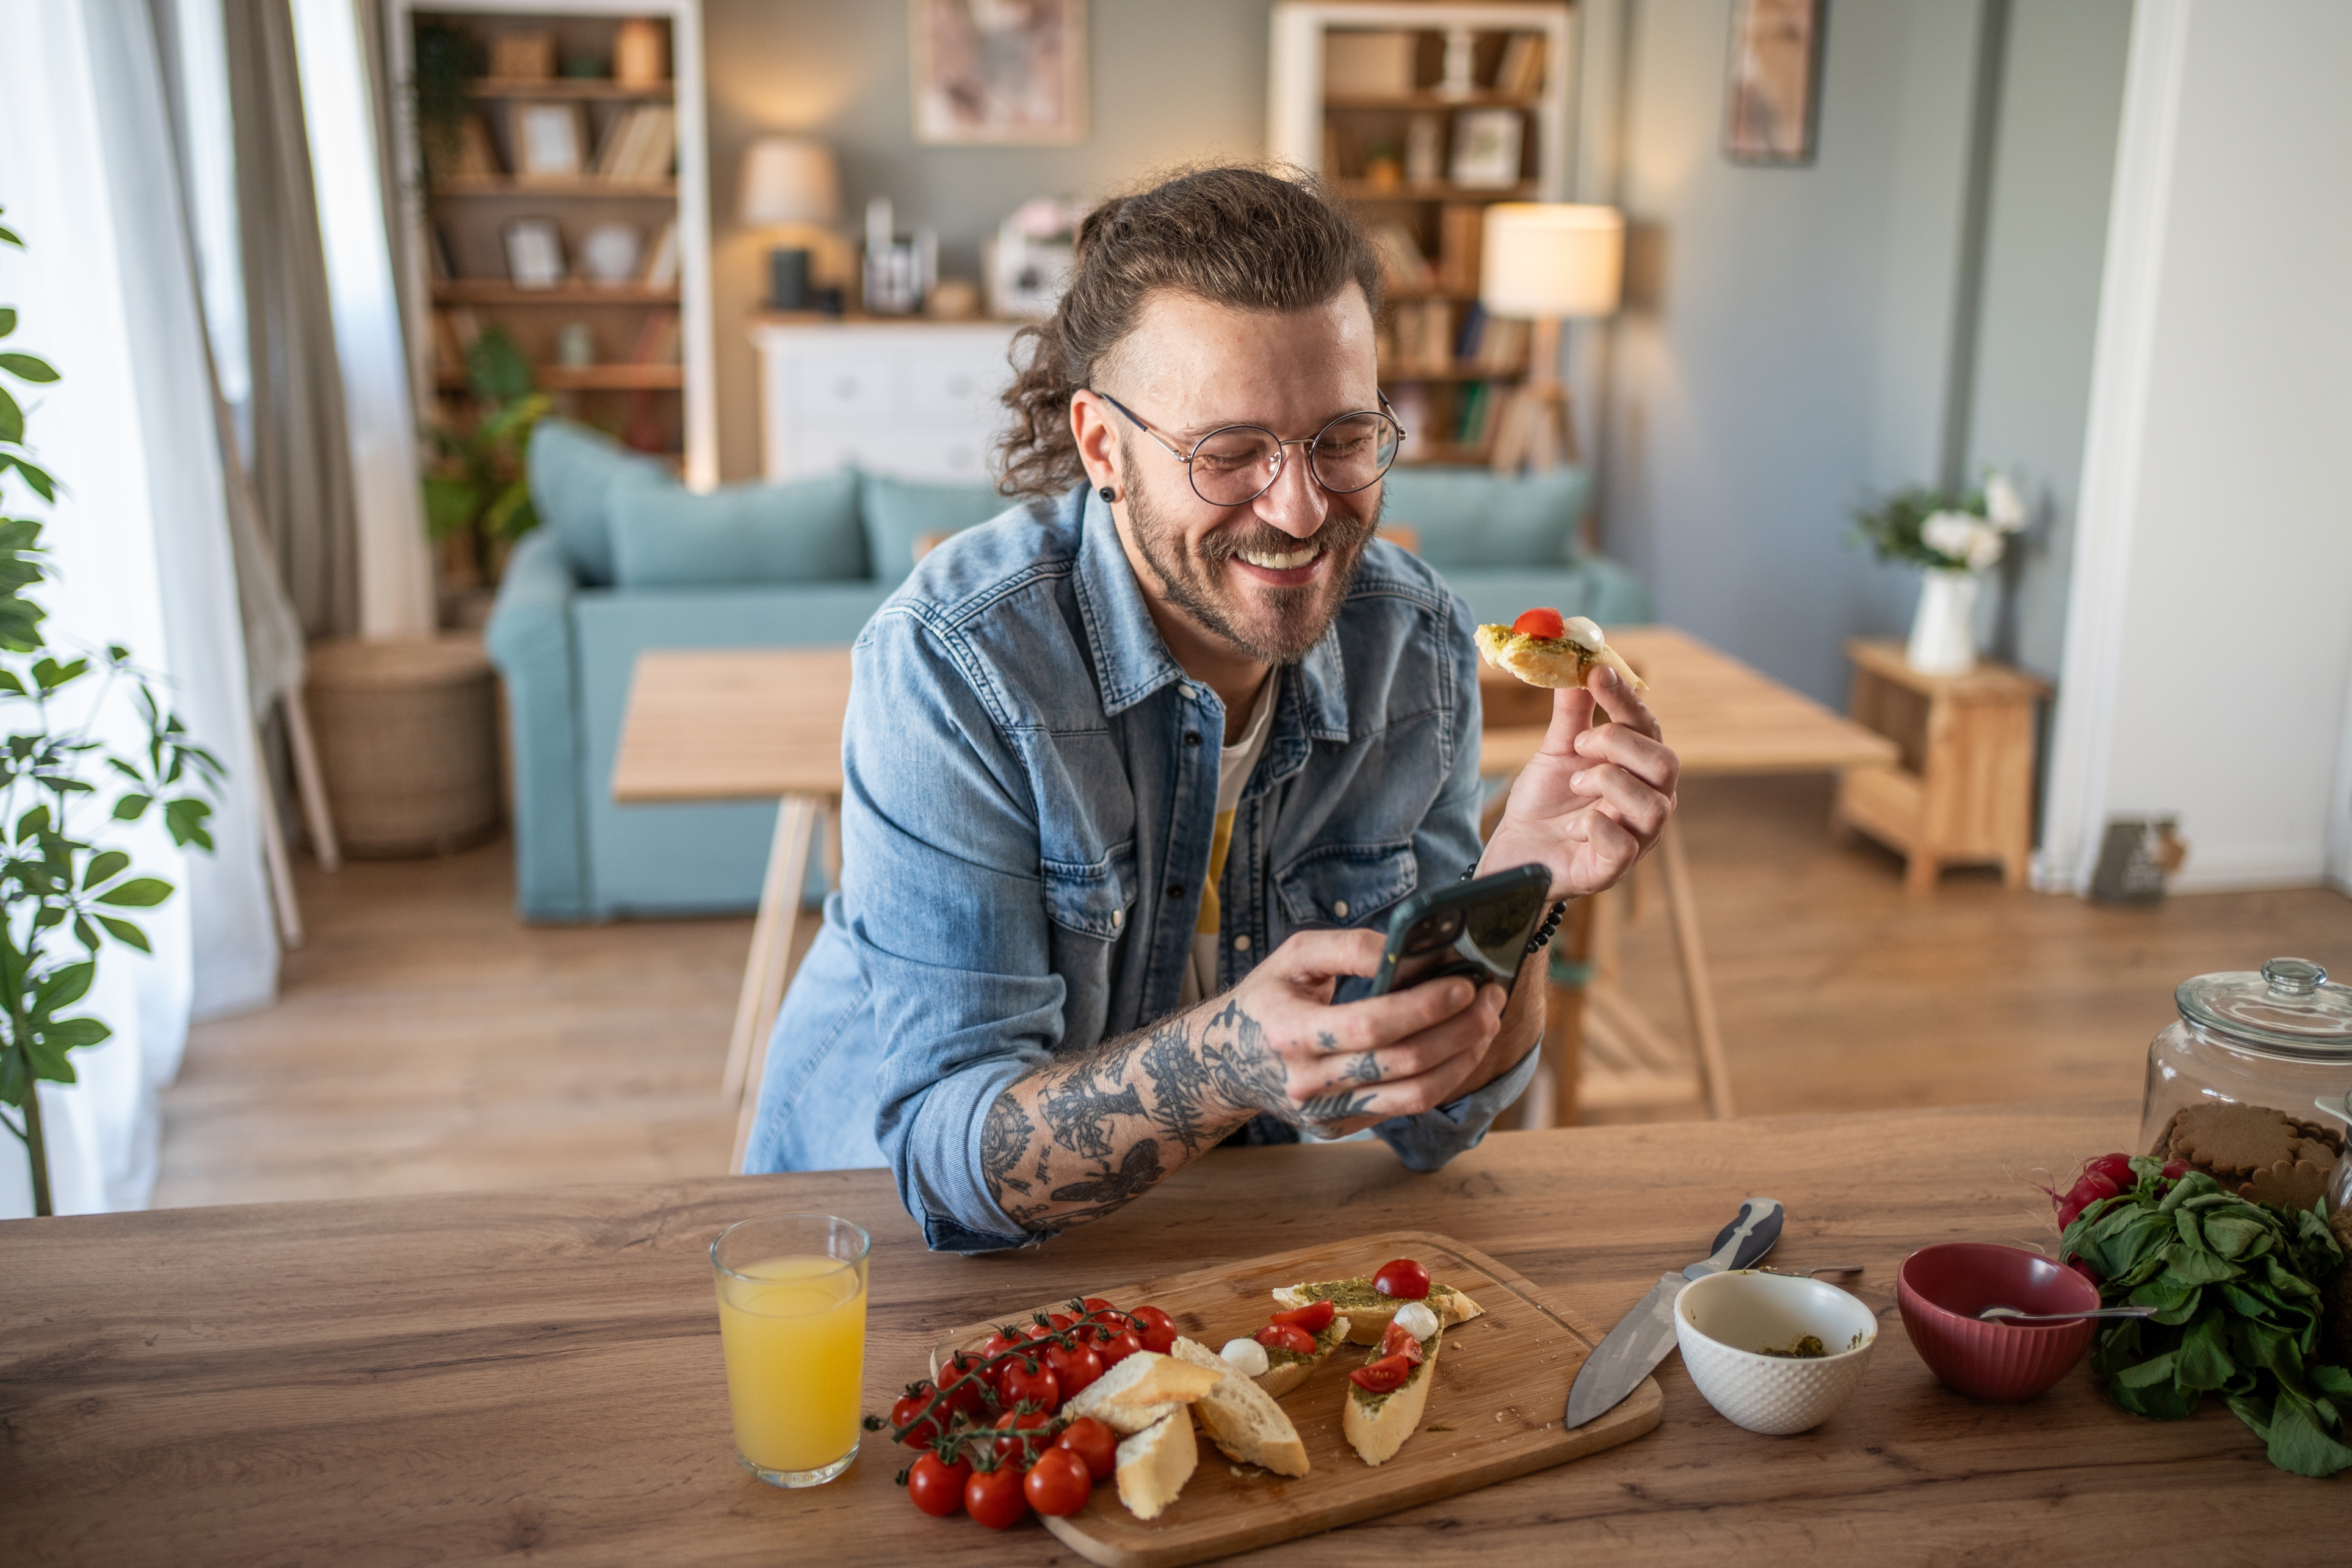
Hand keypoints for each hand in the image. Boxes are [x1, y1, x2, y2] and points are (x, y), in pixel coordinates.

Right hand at [1202, 929, 1509, 1134]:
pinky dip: (1442, 1077)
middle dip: (1458, 1031)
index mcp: (1291, 1032)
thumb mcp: (1294, 956)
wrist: (1227, 1062)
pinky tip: (1459, 1047)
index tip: (1464, 985)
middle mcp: (1307, 1082)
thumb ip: (1349, 946)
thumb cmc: (1268, 998)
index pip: (1369, 1026)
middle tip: (1491, 999)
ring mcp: (1324, 1113)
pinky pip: (1403, 1106)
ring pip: (1413, 1096)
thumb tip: (1406, 947)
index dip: (1423, 1008)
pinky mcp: (1340, 1128)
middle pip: (1402, 1064)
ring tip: (1485, 1025)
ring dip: (1462, 1060)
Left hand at [1481, 664, 1677, 897]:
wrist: (1514, 852)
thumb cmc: (1545, 802)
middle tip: (1579, 745)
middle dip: (1619, 743)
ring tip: (1574, 784)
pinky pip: (1624, 846)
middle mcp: (1647, 802)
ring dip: (1607, 783)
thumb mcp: (1556, 751)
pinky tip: (1574, 826)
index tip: (1596, 671)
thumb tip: (1580, 664)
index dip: (1626, 698)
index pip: (1648, 728)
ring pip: (1653, 805)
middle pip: (1666, 764)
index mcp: (1638, 769)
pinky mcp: (1613, 869)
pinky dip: (1596, 826)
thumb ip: (1572, 713)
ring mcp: (1636, 839)